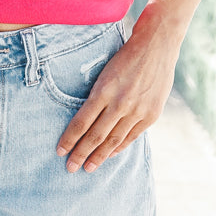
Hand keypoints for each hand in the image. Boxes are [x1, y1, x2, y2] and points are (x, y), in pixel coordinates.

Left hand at [55, 28, 177, 172]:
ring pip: (113, 140)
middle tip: (70, 168)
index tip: (60, 151)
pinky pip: (131, 136)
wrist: (156, 47)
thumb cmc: (125, 58)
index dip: (69, 139)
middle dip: (80, 154)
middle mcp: (120, 103)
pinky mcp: (151, 114)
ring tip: (88, 168)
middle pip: (95, 136)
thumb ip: (96, 98)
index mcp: (104, 91)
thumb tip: (84, 122)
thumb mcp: (104, 74)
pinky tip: (109, 154)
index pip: (81, 122)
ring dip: (99, 156)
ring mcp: (137, 110)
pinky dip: (119, 147)